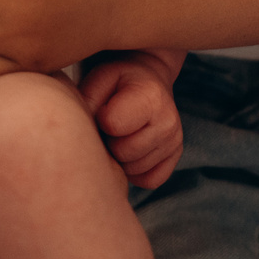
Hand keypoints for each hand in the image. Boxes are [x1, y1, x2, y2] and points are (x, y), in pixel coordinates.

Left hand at [78, 51, 182, 187]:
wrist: (149, 80)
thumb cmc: (119, 82)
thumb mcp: (99, 78)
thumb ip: (88, 101)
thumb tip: (84, 134)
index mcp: (150, 97)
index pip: (113, 126)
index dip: (100, 120)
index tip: (102, 110)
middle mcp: (168, 121)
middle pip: (122, 152)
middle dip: (109, 141)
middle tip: (109, 126)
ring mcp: (174, 142)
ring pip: (134, 170)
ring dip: (120, 158)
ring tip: (119, 135)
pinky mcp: (175, 158)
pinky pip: (149, 180)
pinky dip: (135, 171)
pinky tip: (130, 151)